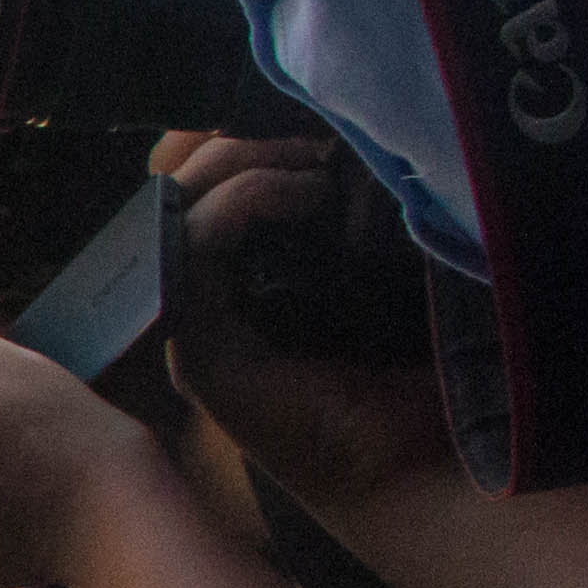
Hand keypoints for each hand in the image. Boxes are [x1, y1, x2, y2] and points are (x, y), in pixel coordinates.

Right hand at [157, 131, 462, 513]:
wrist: (413, 465)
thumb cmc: (406, 376)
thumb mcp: (374, 267)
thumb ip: (342, 212)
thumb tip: (333, 137)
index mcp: (233, 278)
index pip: (193, 185)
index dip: (225, 140)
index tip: (293, 122)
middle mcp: (203, 298)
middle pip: (173, 187)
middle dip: (232, 142)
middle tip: (309, 139)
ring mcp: (192, 323)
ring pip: (174, 208)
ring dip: (237, 164)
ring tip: (310, 163)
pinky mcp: (197, 347)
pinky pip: (195, 247)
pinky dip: (243, 204)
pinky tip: (304, 195)